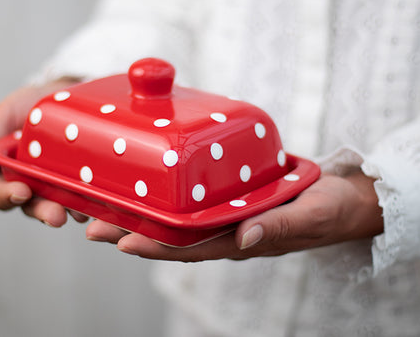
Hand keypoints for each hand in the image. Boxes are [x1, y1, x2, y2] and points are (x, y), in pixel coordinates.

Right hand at [0, 77, 88, 225]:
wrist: (66, 92)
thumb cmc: (29, 105)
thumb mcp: (6, 113)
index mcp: (6, 173)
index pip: (0, 194)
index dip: (8, 196)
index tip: (21, 192)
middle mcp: (31, 185)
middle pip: (32, 207)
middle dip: (43, 212)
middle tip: (55, 216)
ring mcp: (58, 186)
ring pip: (60, 206)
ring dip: (68, 211)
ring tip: (79, 212)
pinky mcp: (82, 184)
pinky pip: (86, 198)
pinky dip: (91, 202)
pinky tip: (99, 202)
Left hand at [86, 170, 382, 260]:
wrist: (341, 199)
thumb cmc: (329, 209)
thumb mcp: (313, 216)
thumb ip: (282, 226)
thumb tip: (247, 237)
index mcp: (242, 240)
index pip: (193, 248)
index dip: (157, 247)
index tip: (123, 242)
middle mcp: (226, 231)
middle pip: (173, 236)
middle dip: (133, 232)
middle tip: (93, 224)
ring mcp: (224, 216)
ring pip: (175, 219)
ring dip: (141, 215)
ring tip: (103, 205)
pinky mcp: (226, 197)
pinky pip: (191, 200)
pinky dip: (165, 197)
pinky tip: (144, 186)